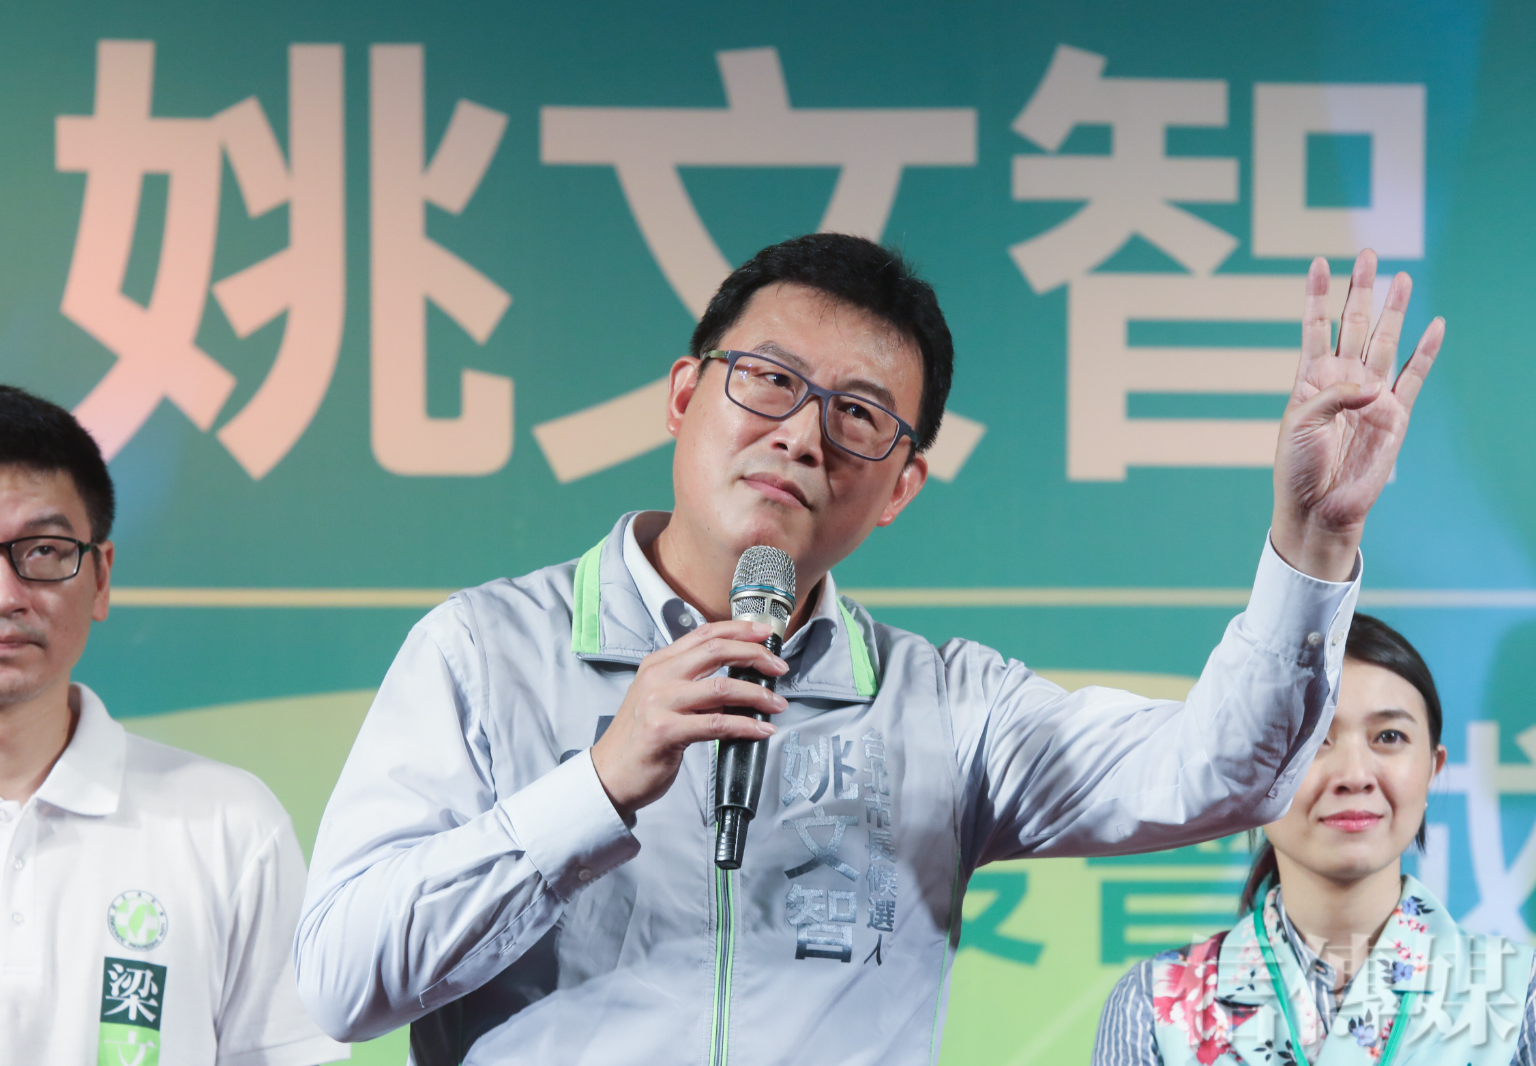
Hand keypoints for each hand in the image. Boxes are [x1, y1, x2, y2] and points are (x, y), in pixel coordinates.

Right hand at [590, 620, 787, 821]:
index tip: (765, 634)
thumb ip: (692, 684)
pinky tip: (761, 730)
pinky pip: (717, 724)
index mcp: (658, 663)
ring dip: (758, 695)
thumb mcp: (661, 698)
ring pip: (722, 687)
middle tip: (778, 667)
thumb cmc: (639, 738)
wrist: (609, 774)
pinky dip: (746, 726)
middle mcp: (658, 677)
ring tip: (776, 703)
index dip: (739, 630)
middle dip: (755, 655)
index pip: (704, 633)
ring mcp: (659, 703)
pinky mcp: (665, 731)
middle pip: (716, 651)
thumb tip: (738, 680)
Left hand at [1271, 250, 1443, 580]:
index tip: (1318, 262)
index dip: (1317, 295)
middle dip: (1360, 290)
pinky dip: (1425, 352)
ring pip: (1385, 342)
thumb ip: (1334, 396)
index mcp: (1310, 379)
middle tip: (1368, 254)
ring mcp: (1370, 395)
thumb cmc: (1297, 466)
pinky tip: (1435, 325)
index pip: (1314, 327)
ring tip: (1401, 277)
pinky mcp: (1395, 415)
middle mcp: (1341, 381)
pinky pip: (1414, 376)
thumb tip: (1375, 385)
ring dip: (1393, 311)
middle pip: (1353, 325)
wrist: (1316, 506)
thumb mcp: (1301, 423)